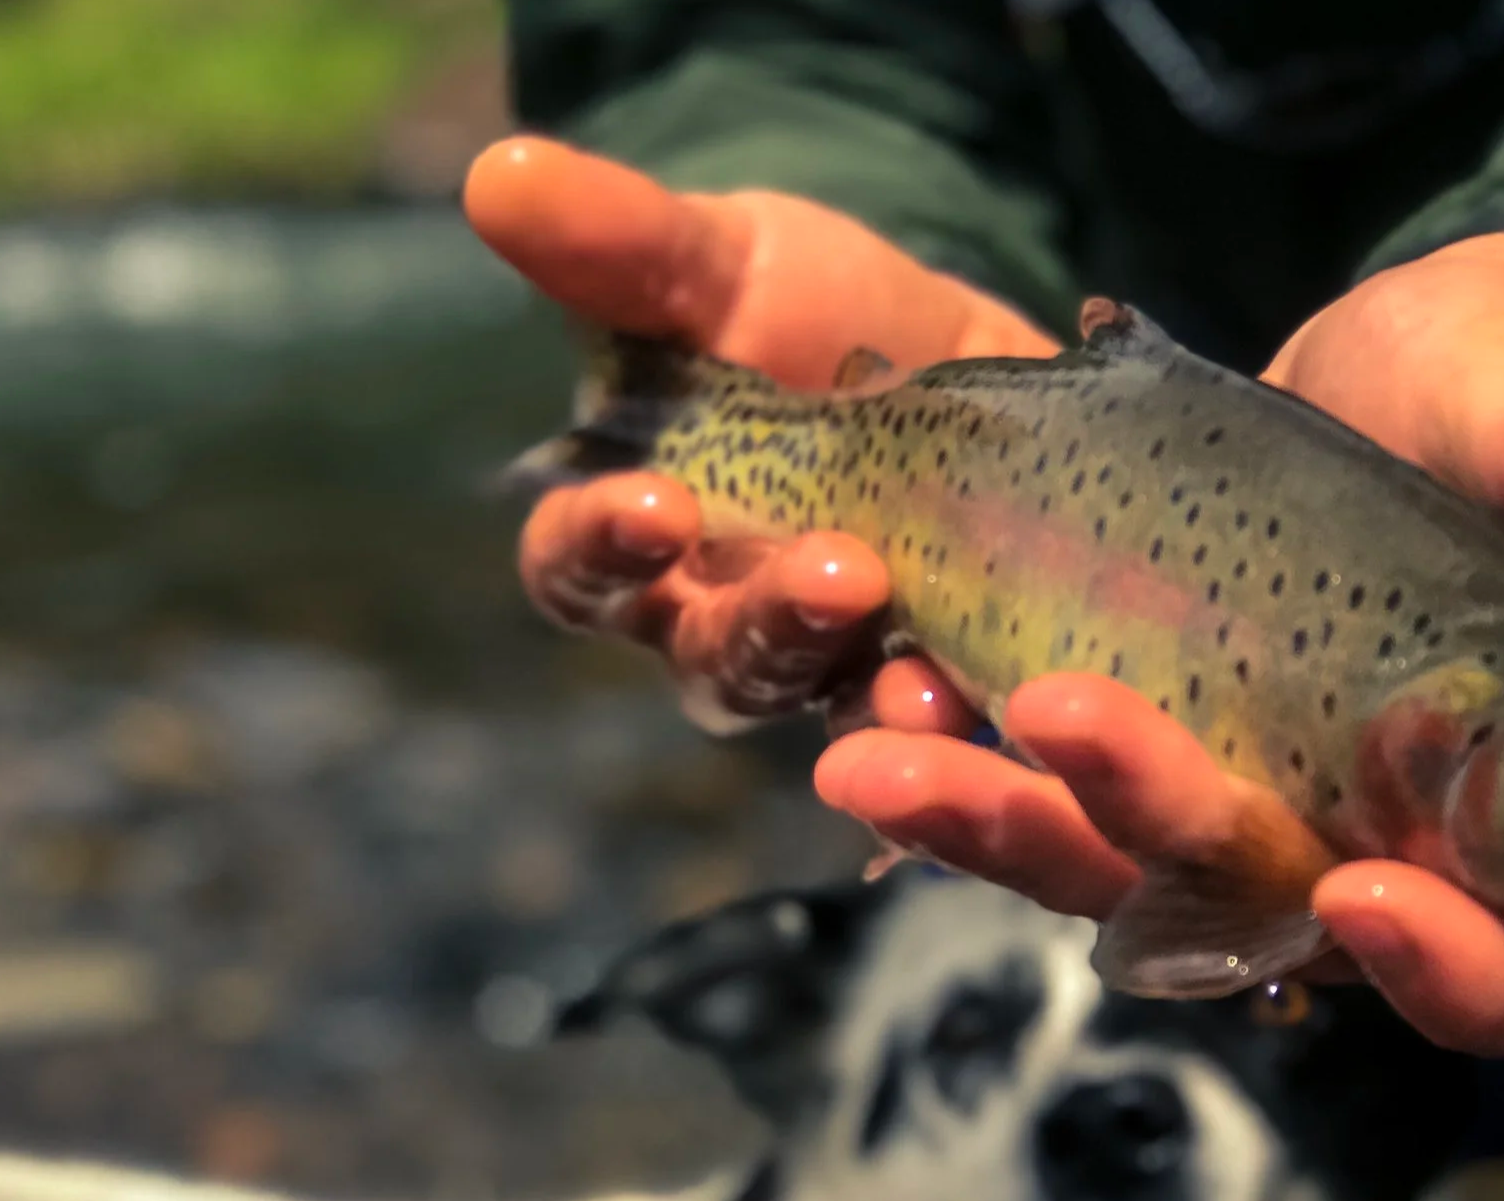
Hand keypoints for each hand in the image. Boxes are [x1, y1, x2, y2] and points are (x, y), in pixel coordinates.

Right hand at [464, 136, 1054, 732]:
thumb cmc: (787, 307)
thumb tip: (494, 173)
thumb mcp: (715, 258)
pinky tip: (1009, 690)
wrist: (940, 338)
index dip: (602, 550)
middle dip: (769, 624)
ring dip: (874, 695)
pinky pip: (954, 724)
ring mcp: (840, 664)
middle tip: (832, 570)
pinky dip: (975, 715)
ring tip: (922, 668)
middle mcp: (724, 623)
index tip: (652, 506)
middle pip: (719, 664)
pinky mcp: (951, 667)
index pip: (578, 572)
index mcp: (636, 537)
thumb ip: (617, 242)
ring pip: (836, 707)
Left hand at [816, 233, 1503, 1073]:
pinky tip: (877, 702)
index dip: (1471, 976)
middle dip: (1160, 840)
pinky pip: (1047, 815)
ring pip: (1136, 892)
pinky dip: (959, 770)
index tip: (1362, 893)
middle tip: (1063, 723)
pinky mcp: (1145, 788)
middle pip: (1290, 940)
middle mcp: (1406, 878)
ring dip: (1005, 829)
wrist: (1377, 384)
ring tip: (884, 750)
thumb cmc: (1501, 408)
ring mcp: (1258, 843)